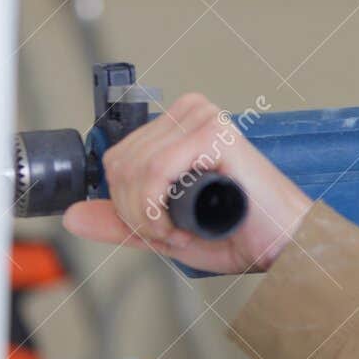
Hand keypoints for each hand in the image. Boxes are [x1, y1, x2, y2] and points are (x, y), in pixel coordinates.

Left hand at [61, 93, 312, 273]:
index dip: (125, 204)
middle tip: (170, 235)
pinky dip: (156, 209)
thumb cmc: (242, 232)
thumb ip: (122, 220)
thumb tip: (73, 214)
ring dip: (147, 217)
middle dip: (135, 214)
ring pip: (134, 169)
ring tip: (180, 232)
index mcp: (180, 125)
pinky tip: (178, 226)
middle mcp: (191, 114)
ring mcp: (204, 120)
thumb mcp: (166, 230)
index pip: (117, 157)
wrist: (286, 244)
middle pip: (119, 163)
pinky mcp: (215, 135)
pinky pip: (155, 171)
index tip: (157, 228)